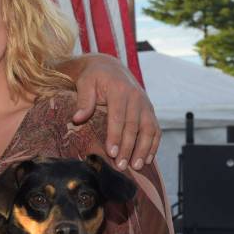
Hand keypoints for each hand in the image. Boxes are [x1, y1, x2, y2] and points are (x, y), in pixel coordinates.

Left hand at [71, 54, 159, 170]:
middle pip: (134, 126)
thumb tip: (77, 118)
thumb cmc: (94, 76)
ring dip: (144, 149)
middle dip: (128, 148)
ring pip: (149, 129)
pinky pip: (155, 129)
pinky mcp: (150, 110)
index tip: (111, 153)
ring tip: (136, 166)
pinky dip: (153, 144)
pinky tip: (148, 159)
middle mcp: (136, 97)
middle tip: (121, 165)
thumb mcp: (85, 83)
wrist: (109, 67)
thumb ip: (83, 100)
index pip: (118, 117)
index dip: (115, 136)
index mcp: (119, 90)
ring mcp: (145, 104)